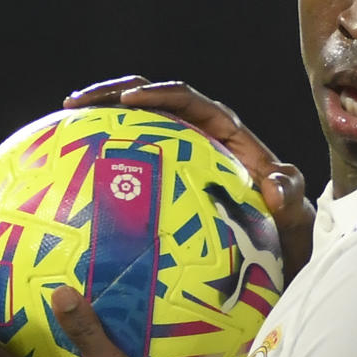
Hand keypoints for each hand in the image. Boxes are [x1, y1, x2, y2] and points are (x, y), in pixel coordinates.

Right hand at [66, 75, 314, 272]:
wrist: (278, 263)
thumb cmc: (287, 242)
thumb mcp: (295, 225)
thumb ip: (292, 202)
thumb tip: (275, 183)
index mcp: (229, 139)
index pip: (192, 102)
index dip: (161, 94)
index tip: (128, 100)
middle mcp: (202, 142)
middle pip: (153, 102)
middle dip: (112, 94)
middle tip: (74, 103)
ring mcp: (180, 162)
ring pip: (135, 131)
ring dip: (99, 123)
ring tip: (61, 129)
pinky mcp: (163, 186)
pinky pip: (130, 169)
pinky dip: (102, 165)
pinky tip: (70, 179)